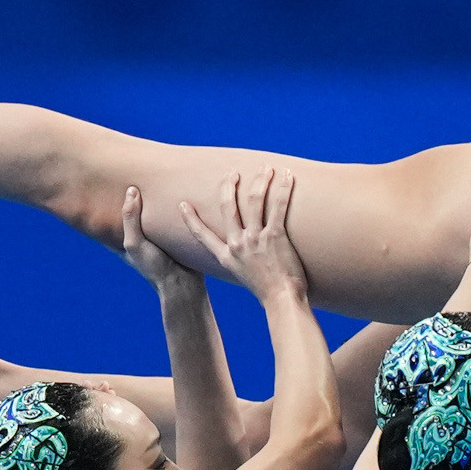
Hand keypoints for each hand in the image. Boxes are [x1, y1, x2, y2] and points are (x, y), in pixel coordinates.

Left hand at [113, 184, 205, 307]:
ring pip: (150, 212)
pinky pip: (167, 216)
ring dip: (151, 199)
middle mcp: (138, 236)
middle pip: (130, 212)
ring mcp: (155, 236)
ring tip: (149, 175)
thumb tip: (131, 190)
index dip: (103, 203)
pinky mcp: (172, 235)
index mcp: (123, 240)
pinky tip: (170, 190)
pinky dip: (168, 206)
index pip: (107, 219)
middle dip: (128, 197)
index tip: (99, 183)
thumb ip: (130, 217)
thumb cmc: (155, 267)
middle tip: (125, 172)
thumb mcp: (135, 242)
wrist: (184, 284)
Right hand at [178, 170, 303, 303]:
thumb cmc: (267, 291)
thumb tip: (240, 252)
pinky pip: (278, 207)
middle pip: (228, 207)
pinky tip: (288, 177)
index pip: (202, 234)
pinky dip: (283, 189)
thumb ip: (239, 260)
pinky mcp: (275, 237)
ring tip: (265, 168)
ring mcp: (256, 240)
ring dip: (260, 180)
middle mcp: (238, 245)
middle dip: (229, 186)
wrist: (281, 300)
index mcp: (226, 256)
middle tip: (232, 174)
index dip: (190, 219)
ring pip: (254, 201)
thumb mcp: (243, 275)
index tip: (182, 204)